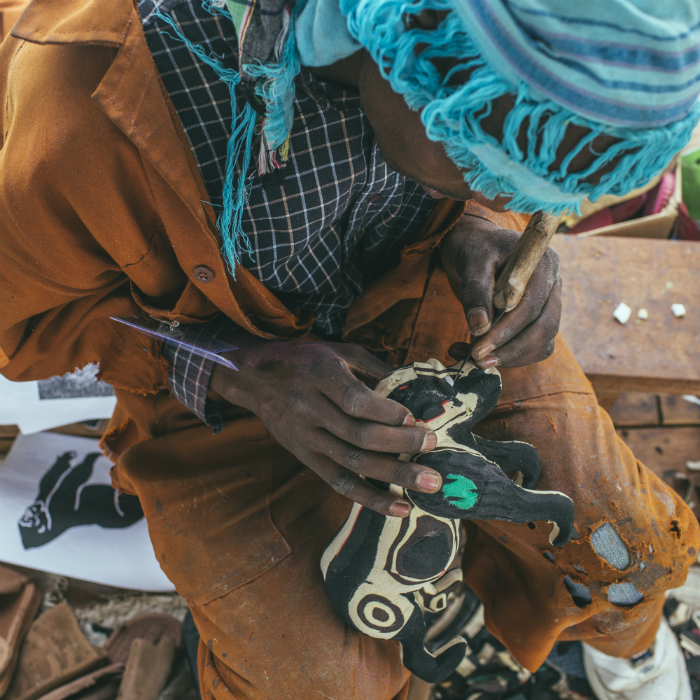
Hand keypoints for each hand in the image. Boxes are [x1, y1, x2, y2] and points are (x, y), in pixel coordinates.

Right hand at [210, 333, 440, 516]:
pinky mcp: (305, 457)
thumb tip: (416, 383)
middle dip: (401, 445)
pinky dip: (369, 498)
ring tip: (429, 483)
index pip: (356, 401)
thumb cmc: (304, 359)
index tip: (415, 418)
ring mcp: (306, 438)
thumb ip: (375, 366)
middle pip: (359, 435)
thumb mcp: (338, 350)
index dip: (387, 413)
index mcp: (319, 377)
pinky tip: (399, 507)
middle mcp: (310, 409)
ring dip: (394, 476)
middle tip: (433, 446)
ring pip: (352, 462)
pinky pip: (338, 482)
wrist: (254, 377)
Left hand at [441, 215, 561, 367]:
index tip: (479, 348)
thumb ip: (475, 293)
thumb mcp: (471, 265)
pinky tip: (483, 355)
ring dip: (511, 357)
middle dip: (511, 350)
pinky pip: (535, 346)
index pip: (531, 306)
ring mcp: (550, 303)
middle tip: (478, 360)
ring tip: (475, 360)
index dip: (506, 331)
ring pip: (542, 341)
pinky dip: (512, 356)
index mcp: (543, 264)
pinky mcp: (540, 319)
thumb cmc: (476, 250)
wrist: (478, 247)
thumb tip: (479, 328)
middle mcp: (553, 285)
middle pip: (544, 327)